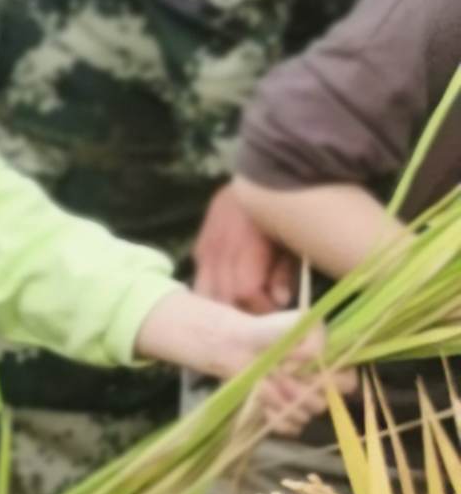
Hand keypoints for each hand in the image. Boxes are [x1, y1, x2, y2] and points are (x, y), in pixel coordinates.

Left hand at [169, 301, 345, 433]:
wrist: (238, 345)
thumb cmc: (270, 332)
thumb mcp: (297, 323)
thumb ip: (313, 341)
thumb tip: (309, 363)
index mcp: (330, 365)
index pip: (348, 383)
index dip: (330, 382)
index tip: (308, 371)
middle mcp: (320, 386)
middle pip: (324, 404)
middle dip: (300, 392)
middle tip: (280, 375)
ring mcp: (302, 403)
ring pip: (304, 417)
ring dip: (281, 401)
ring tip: (264, 382)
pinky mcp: (284, 415)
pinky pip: (289, 428)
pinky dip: (275, 418)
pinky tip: (262, 403)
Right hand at [190, 180, 297, 312]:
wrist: (262, 173)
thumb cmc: (287, 210)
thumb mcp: (293, 240)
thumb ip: (284, 271)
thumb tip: (280, 301)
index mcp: (246, 241)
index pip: (244, 291)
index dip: (260, 309)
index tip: (275, 316)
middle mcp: (219, 244)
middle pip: (222, 295)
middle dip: (241, 313)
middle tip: (260, 319)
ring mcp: (206, 245)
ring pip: (205, 291)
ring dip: (223, 306)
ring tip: (243, 310)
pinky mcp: (200, 246)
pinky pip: (201, 277)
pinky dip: (213, 291)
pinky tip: (229, 293)